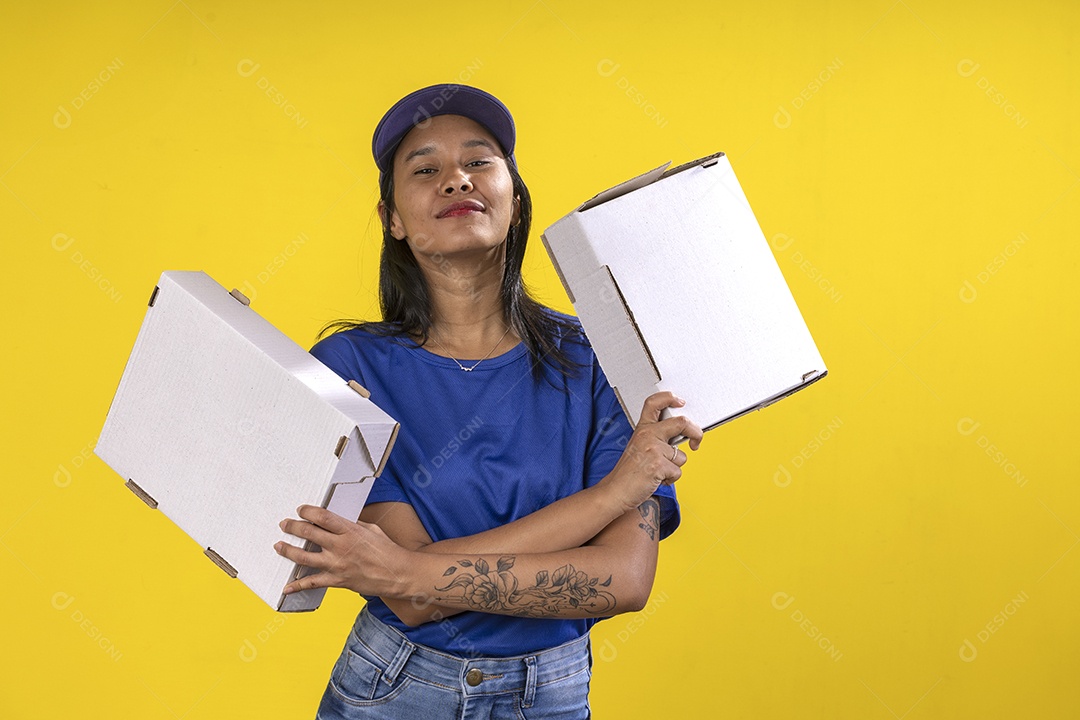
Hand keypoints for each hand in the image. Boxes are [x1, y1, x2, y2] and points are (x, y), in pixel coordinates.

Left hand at [275, 505, 413, 597]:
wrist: (398, 574)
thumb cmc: (387, 550)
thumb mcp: (371, 530)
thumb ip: (352, 525)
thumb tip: (337, 522)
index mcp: (350, 531)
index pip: (322, 517)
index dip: (307, 512)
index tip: (300, 510)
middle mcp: (340, 546)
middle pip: (309, 533)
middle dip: (292, 527)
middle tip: (284, 524)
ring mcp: (337, 564)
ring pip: (304, 556)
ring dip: (288, 550)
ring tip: (279, 546)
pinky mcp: (337, 580)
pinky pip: (312, 583)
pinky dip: (297, 586)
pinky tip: (286, 587)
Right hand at [599, 391, 703, 512]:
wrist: (616, 490)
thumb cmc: (629, 472)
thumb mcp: (639, 446)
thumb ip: (656, 438)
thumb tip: (681, 436)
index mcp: (643, 428)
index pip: (654, 403)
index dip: (669, 398)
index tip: (680, 402)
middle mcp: (648, 435)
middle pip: (681, 423)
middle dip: (696, 433)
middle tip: (696, 441)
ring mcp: (653, 449)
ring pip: (682, 455)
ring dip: (675, 467)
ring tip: (659, 471)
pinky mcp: (658, 465)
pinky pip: (677, 471)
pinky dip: (670, 479)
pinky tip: (657, 479)